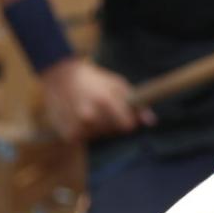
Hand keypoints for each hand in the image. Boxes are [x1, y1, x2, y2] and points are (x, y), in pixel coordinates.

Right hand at [40, 57, 155, 142]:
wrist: (61, 74)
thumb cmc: (95, 79)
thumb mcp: (117, 85)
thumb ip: (136, 104)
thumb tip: (152, 122)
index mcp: (104, 100)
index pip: (127, 126)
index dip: (128, 121)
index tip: (123, 114)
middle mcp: (90, 115)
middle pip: (112, 131)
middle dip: (111, 122)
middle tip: (100, 107)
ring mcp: (77, 125)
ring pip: (97, 135)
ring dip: (96, 127)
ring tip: (88, 109)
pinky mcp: (67, 132)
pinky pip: (83, 138)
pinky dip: (82, 131)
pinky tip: (77, 116)